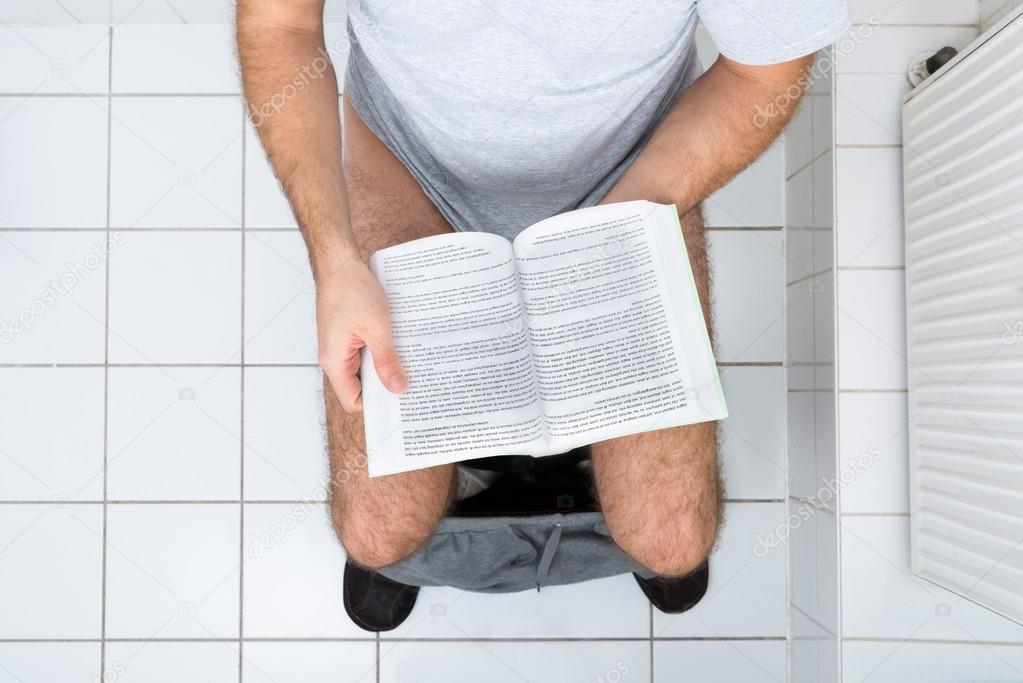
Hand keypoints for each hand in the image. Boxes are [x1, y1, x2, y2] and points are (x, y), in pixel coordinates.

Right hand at [316, 260, 407, 411]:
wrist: (340, 263)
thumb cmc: (351, 290)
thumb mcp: (376, 328)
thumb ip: (386, 361)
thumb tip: (397, 388)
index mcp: (334, 362)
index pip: (353, 401)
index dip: (376, 405)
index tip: (399, 401)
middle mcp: (333, 358)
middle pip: (360, 387)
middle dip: (384, 385)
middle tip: (410, 382)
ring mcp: (339, 346)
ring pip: (364, 368)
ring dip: (383, 365)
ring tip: (405, 362)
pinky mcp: (346, 335)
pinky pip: (364, 352)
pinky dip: (379, 351)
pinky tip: (396, 344)